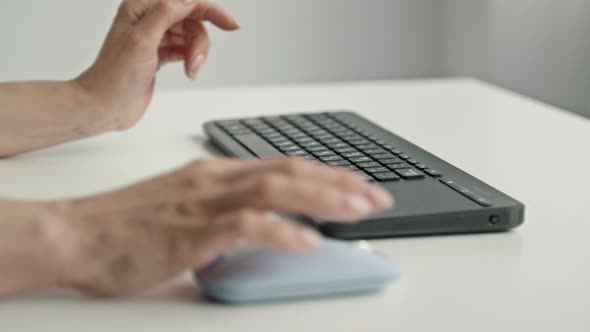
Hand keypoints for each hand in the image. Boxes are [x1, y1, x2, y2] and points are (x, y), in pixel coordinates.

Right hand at [52, 158, 393, 296]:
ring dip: (322, 199)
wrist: (78, 234)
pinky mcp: (191, 231)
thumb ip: (226, 209)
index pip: (282, 164)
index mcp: (215, 173)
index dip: (325, 173)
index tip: (356, 184)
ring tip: (358, 210)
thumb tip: (267, 225)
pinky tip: (308, 241)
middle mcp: (215, 180)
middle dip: (339, 183)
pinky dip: (281, 231)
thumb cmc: (128, 224)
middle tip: (376, 197)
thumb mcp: (186, 207)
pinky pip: (246, 225)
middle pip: (289, 171)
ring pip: (276, 189)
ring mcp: (204, 203)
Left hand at [75, 0, 238, 130]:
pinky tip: (188, 70)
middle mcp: (148, 19)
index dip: (210, 10)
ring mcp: (154, 38)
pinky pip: (185, 48)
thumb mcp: (142, 40)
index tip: (231, 25)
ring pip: (191, 36)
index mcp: (140, 8)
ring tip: (190, 70)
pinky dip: (191, 59)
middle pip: (192, 19)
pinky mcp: (158, 54)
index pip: (185, 1)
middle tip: (195, 62)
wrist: (104, 106)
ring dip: (196, 53)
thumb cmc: (114, 77)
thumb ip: (165, 14)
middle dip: (200, 41)